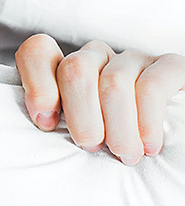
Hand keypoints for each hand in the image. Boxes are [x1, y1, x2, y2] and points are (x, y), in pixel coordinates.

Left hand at [16, 34, 184, 164]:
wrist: (169, 149)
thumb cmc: (110, 145)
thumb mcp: (74, 133)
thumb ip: (52, 119)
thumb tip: (43, 121)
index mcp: (66, 68)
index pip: (37, 52)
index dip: (37, 86)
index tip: (48, 124)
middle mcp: (97, 57)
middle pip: (75, 69)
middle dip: (81, 117)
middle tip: (92, 146)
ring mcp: (132, 59)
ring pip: (113, 82)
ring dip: (117, 128)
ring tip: (124, 154)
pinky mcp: (169, 67)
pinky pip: (151, 86)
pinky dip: (146, 121)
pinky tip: (149, 145)